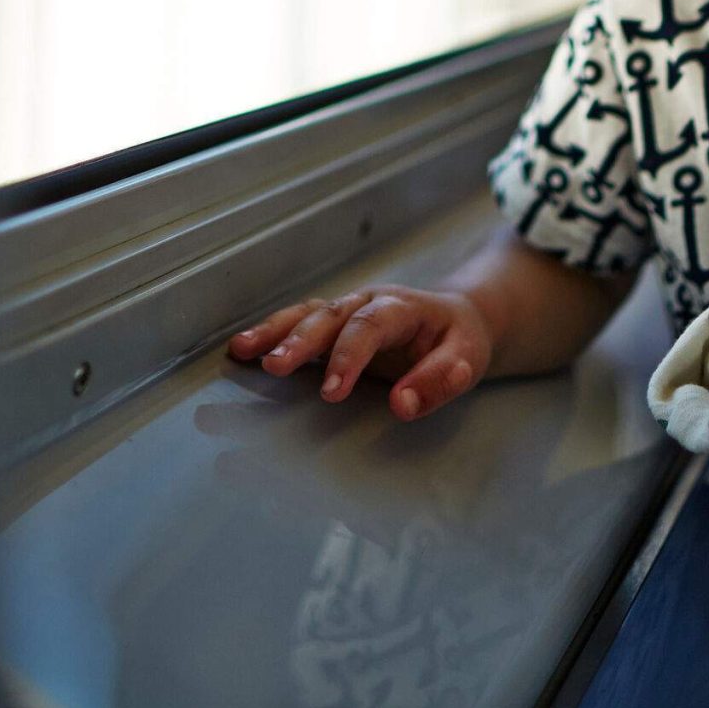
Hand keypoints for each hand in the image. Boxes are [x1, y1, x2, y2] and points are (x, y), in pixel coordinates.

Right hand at [225, 286, 493, 421]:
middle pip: (329, 316)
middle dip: (299, 341)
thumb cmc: (459, 342)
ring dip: (274, 333)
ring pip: (307, 315)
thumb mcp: (466, 359)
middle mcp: (368, 302)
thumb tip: (402, 405)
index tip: (331, 392)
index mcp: (402, 308)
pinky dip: (271, 334)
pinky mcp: (333, 325)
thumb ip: (439, 382)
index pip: (371, 326)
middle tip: (273, 367)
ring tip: (242, 351)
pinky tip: (243, 349)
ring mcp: (347, 311)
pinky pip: (298, 324)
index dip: (349, 357)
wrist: (456, 318)